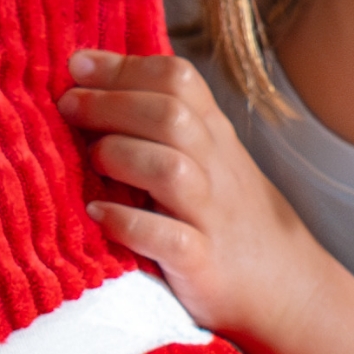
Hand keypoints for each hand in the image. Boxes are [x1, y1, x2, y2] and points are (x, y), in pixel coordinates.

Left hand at [58, 49, 345, 353]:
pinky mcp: (204, 265)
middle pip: (170, 115)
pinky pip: (169, 238)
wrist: (287, 290)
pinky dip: (128, 223)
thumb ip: (167, 123)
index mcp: (215, 136)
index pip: (178, 80)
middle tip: (66, 106)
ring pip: (170, 170)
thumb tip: (96, 82)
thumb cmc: (230, 220)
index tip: (77, 63)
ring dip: (121, 156)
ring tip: (91, 161)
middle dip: (111, 103)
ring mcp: (212, 217)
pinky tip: (98, 215)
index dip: (124, 67)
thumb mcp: (211, 160)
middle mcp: (216, 169)